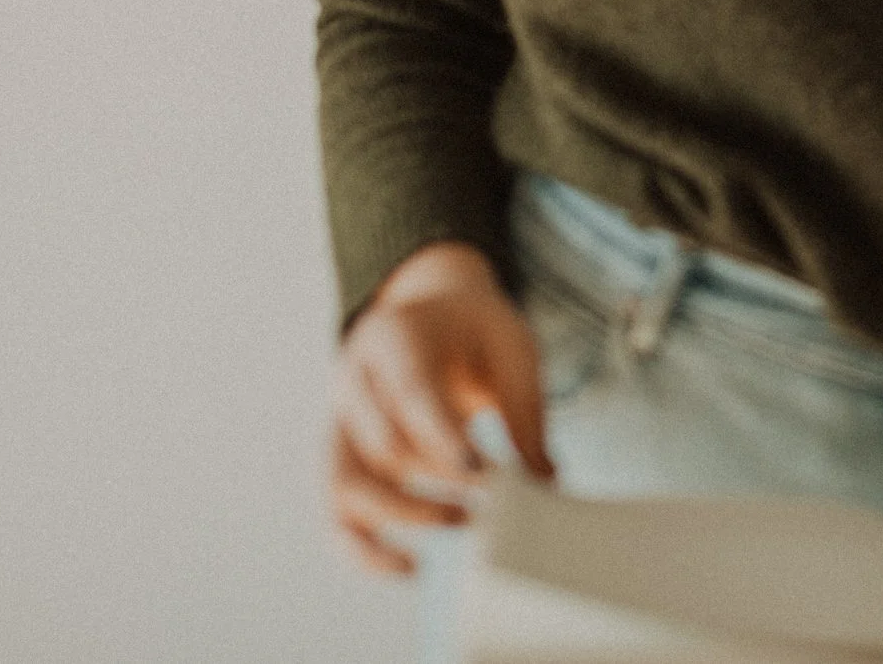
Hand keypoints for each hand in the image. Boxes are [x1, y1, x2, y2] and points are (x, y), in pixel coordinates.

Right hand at [328, 240, 557, 575]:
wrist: (428, 313)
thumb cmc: (473, 331)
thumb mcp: (510, 346)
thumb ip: (524, 409)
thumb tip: (545, 480)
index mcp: (395, 338)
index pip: (411, 392)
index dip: (440, 436)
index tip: (477, 472)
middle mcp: (354, 381)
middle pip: (380, 442)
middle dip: (438, 478)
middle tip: (492, 494)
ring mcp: (340, 422)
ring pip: (344, 485)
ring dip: (403, 516)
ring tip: (464, 523)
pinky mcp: (341, 459)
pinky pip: (336, 514)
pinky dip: (364, 549)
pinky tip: (410, 568)